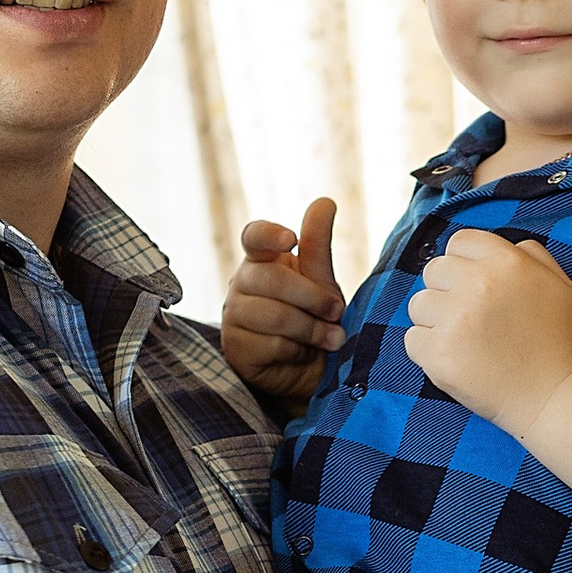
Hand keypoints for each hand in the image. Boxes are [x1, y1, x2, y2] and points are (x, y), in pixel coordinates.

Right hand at [221, 197, 341, 403]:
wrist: (311, 371)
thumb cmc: (314, 319)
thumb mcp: (322, 281)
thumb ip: (318, 245)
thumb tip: (324, 201)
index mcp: (262, 261)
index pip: (253, 236)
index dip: (268, 234)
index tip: (291, 240)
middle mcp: (241, 285)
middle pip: (271, 279)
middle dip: (312, 297)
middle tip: (337, 312)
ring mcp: (233, 317)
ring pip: (273, 315)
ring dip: (311, 329)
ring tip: (332, 339)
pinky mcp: (235, 349)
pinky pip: (270, 345)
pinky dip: (296, 351)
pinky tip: (302, 354)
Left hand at [405, 228, 571, 436]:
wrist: (555, 396)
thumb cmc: (557, 340)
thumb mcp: (559, 284)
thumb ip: (531, 254)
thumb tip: (502, 245)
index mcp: (507, 262)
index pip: (459, 241)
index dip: (463, 263)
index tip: (473, 286)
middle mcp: (479, 285)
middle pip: (433, 271)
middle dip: (447, 291)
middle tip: (471, 318)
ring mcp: (457, 320)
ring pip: (418, 305)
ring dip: (435, 321)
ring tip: (464, 340)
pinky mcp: (440, 354)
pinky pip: (412, 339)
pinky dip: (428, 351)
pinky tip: (457, 359)